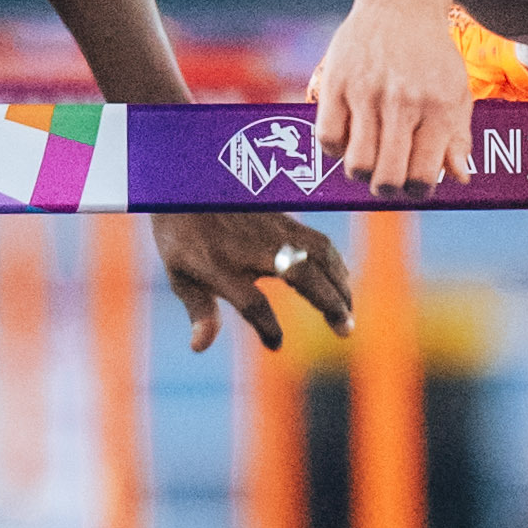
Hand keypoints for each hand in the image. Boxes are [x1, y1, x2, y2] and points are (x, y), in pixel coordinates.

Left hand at [155, 210, 353, 355]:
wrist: (187, 180)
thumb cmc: (181, 233)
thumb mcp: (179, 273)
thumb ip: (199, 310)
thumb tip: (200, 347)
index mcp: (219, 265)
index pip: (252, 304)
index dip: (267, 327)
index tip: (275, 344)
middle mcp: (251, 246)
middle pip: (302, 275)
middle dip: (328, 305)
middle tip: (345, 331)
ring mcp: (271, 229)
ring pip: (319, 255)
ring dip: (340, 285)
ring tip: (348, 312)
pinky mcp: (284, 217)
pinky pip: (319, 241)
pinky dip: (336, 264)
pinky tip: (341, 282)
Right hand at [310, 0, 474, 192]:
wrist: (401, 2)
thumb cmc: (432, 56)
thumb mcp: (456, 91)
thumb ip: (457, 137)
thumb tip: (460, 179)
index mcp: (438, 107)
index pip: (423, 175)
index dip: (418, 190)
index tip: (415, 183)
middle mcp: (402, 101)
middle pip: (387, 177)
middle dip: (387, 188)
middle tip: (388, 178)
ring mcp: (366, 92)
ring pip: (356, 163)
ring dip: (361, 171)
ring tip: (369, 157)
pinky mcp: (336, 82)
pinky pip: (327, 138)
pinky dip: (335, 148)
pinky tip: (349, 135)